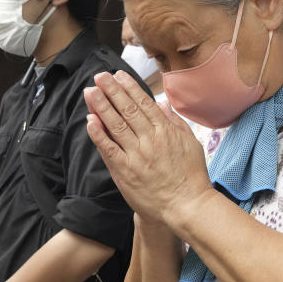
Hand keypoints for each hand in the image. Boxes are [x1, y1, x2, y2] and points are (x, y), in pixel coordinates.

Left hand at [83, 71, 212, 226]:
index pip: (144, 103)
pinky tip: (90, 120)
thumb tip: (162, 103)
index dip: (129, 87)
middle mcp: (150, 139)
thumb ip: (175, 122)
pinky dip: (99, 134)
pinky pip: (109, 149)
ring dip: (101, 106)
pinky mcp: (125, 172)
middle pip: (127, 109)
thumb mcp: (190, 143)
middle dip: (112, 90)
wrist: (187, 206)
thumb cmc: (191, 177)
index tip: (118, 75)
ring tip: (90, 91)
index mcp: (166, 131)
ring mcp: (136, 155)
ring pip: (116, 125)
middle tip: (99, 76)